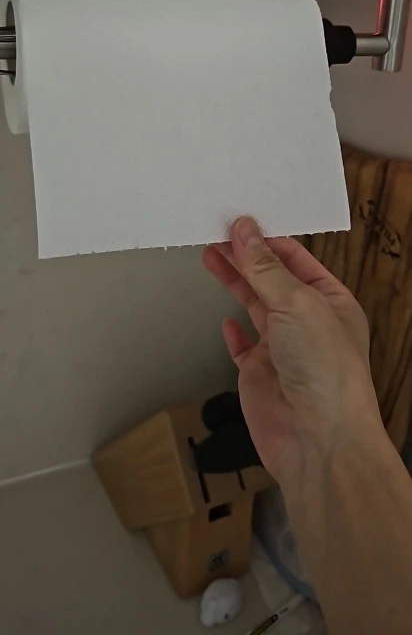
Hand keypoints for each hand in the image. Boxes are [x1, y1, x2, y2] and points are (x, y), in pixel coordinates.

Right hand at [203, 216, 381, 481]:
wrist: (317, 441)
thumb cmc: (326, 373)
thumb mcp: (297, 304)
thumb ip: (265, 267)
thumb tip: (245, 231)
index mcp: (331, 302)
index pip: (296, 259)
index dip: (268, 239)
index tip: (239, 219)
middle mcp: (308, 323)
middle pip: (271, 279)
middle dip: (245, 255)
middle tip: (215, 231)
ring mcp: (283, 349)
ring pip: (254, 305)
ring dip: (234, 281)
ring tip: (210, 254)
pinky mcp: (259, 375)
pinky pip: (243, 347)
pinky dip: (233, 331)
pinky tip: (226, 317)